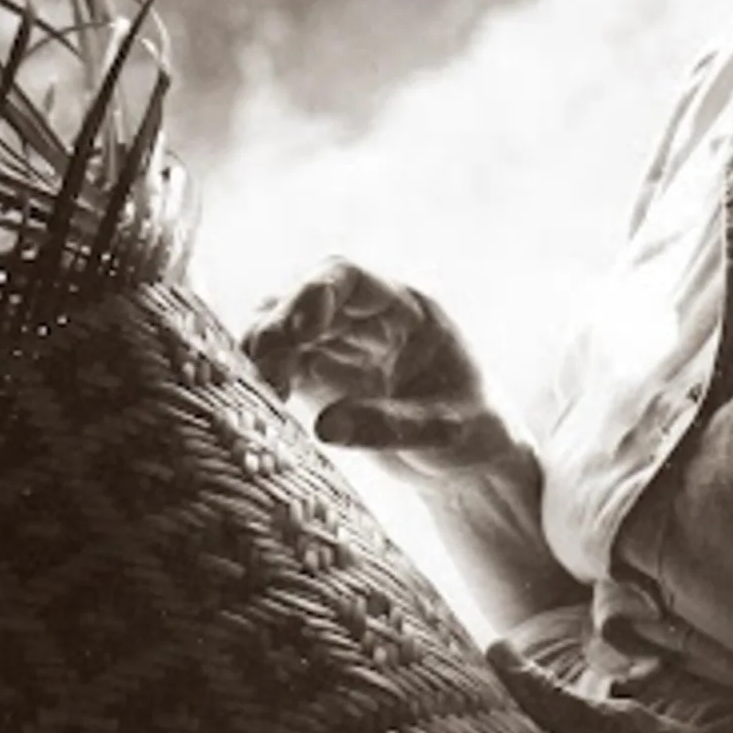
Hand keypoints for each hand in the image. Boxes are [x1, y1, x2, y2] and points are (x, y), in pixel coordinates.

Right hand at [240, 258, 514, 474]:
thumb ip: (392, 426)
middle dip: (274, 328)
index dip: (314, 294)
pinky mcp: (318, 377)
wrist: (472, 456)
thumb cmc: (476, 430)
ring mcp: (336, 344)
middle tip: (262, 373)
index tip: (297, 332)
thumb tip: (325, 427)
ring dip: (259, 355)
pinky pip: (276, 365)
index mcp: (405, 308)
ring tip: (258, 398)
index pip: (348, 277)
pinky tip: (257, 408)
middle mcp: (364, 316)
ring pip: (278, 328)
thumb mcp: (448, 429)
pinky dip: (259, 380)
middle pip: (300, 299)